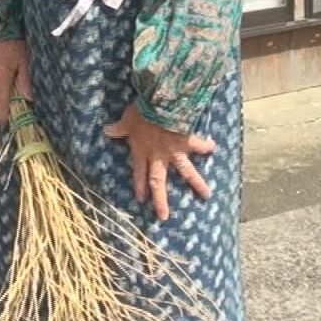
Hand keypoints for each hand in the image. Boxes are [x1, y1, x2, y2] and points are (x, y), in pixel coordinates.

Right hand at [0, 39, 31, 115]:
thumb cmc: (15, 41)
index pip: (1, 101)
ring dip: (0, 85)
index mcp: (1, 76)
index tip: (5, 124)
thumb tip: (28, 98)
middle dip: (4, 97)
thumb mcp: (25, 60)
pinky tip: (2, 65)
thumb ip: (26, 80)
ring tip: (9, 73)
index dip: (3, 114)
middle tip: (16, 92)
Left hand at [104, 105, 216, 220]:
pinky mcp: (187, 141)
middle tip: (164, 217)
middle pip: (159, 182)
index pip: (139, 173)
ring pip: (186, 172)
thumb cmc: (141, 113)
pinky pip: (198, 145)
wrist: (160, 104)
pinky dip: (206, 145)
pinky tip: (213, 148)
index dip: (139, 186)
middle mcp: (158, 156)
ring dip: (197, 183)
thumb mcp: (126, 120)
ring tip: (206, 195)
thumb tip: (107, 131)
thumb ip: (119, 128)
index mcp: (142, 151)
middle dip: (161, 200)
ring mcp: (174, 151)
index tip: (141, 200)